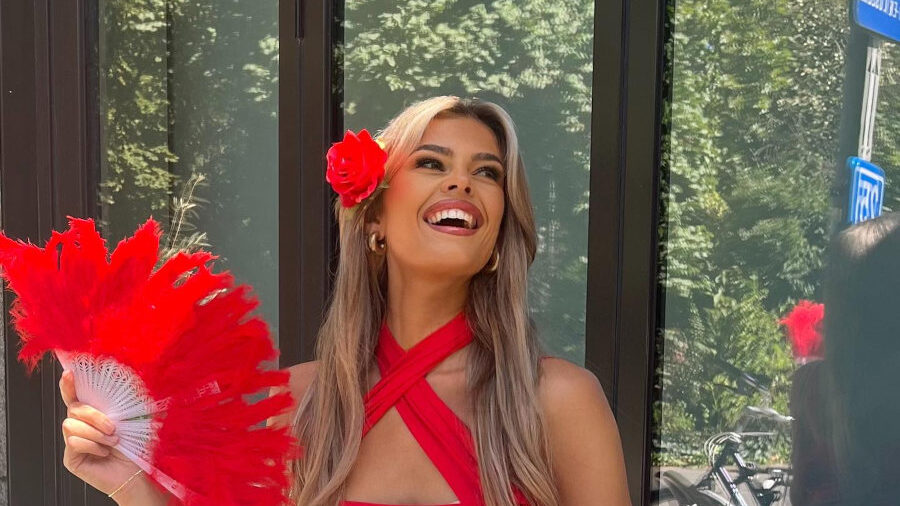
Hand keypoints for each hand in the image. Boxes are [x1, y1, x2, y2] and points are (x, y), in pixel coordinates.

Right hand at [58, 369, 145, 500]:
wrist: (133, 473)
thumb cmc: (133, 447)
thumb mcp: (132, 420)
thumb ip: (127, 404)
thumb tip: (138, 383)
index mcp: (93, 414)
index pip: (76, 396)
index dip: (69, 385)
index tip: (69, 374)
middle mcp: (80, 425)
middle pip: (74, 408)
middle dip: (94, 416)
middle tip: (113, 428)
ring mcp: (73, 441)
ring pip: (71, 425)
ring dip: (95, 433)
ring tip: (112, 442)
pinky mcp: (71, 457)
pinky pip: (74, 443)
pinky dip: (92, 446)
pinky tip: (103, 452)